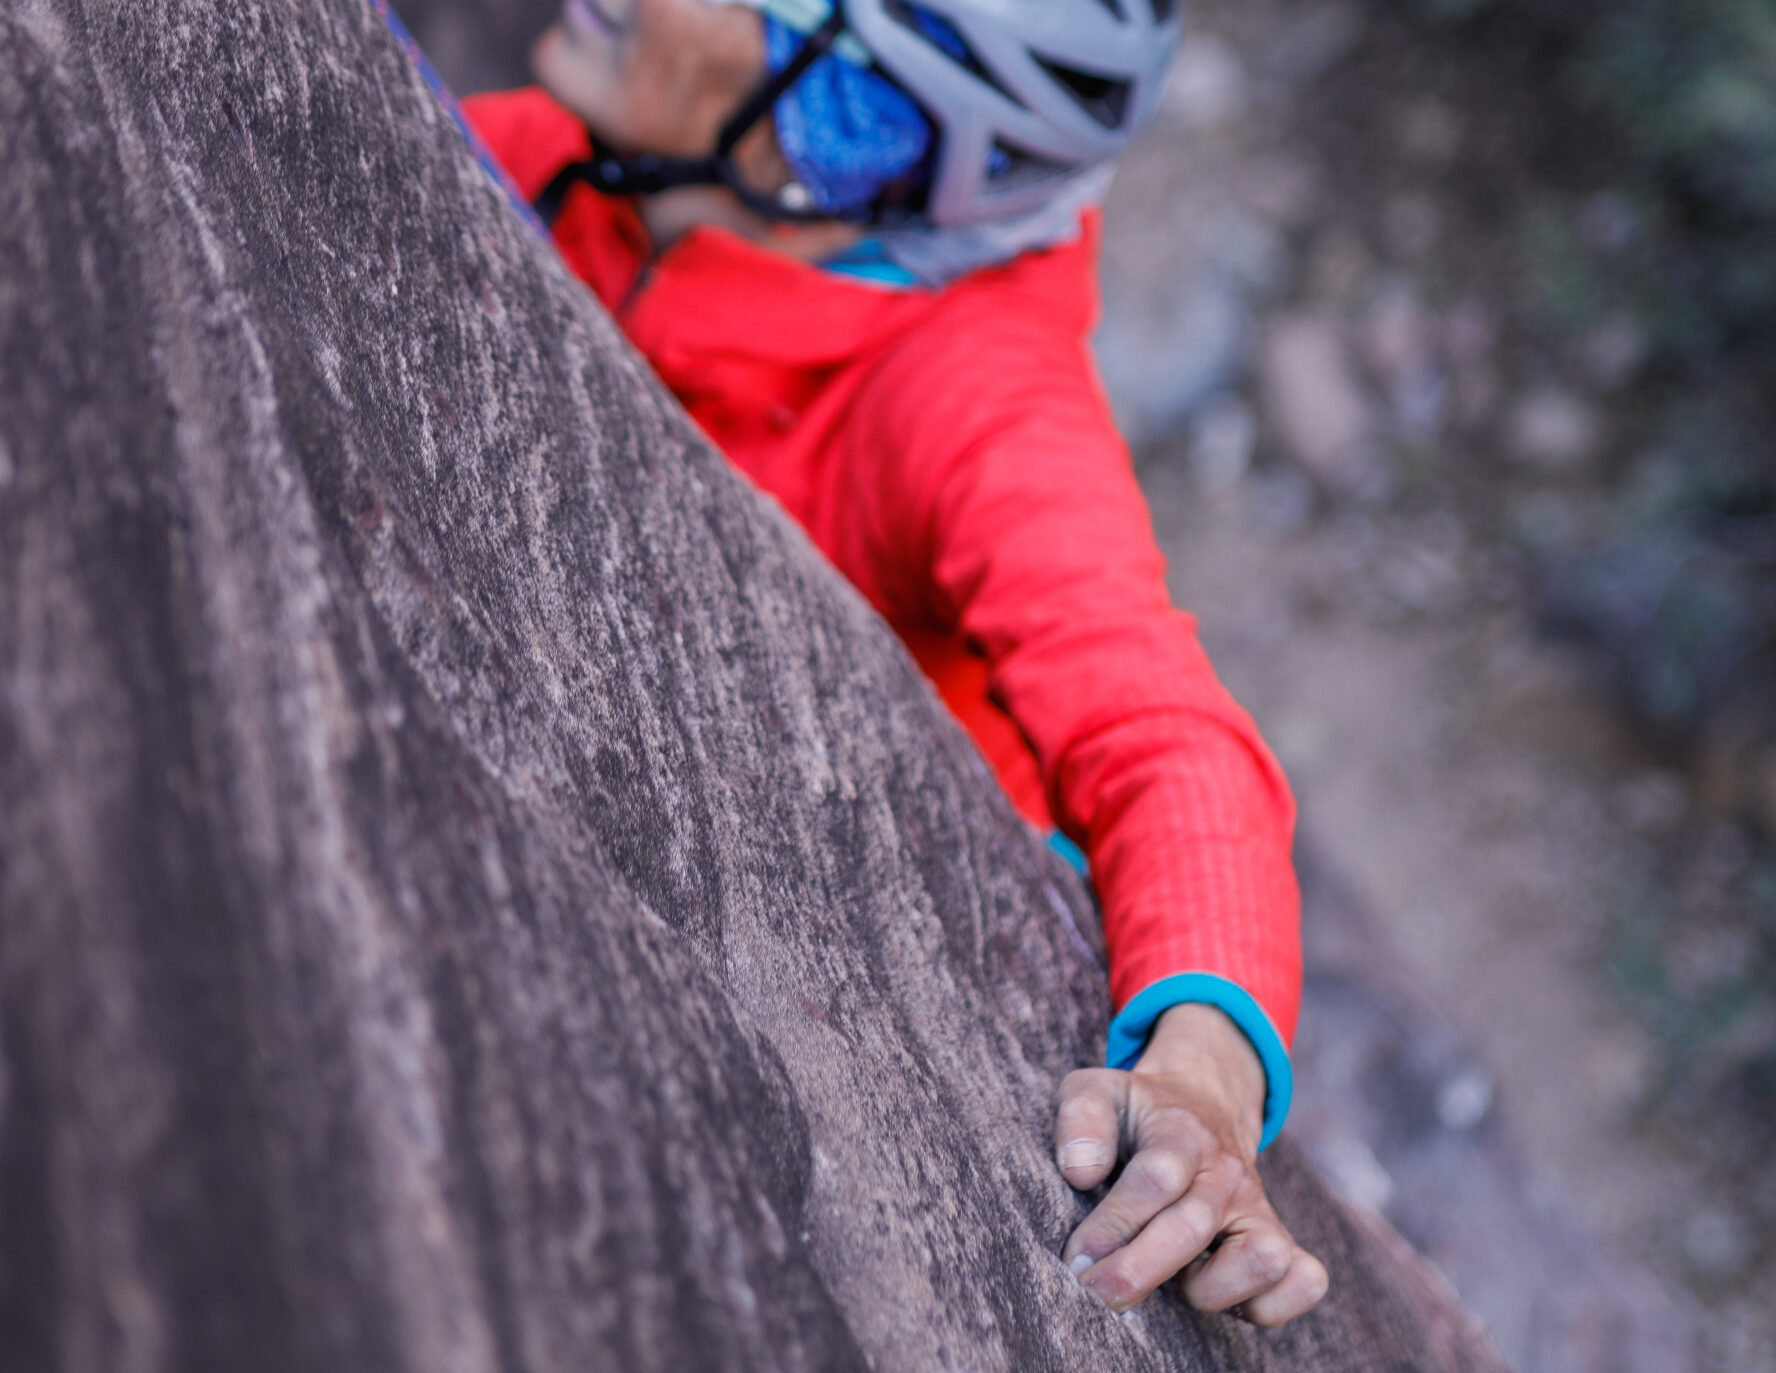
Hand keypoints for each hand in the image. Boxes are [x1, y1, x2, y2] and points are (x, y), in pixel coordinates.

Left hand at [1056, 1003, 1327, 1325]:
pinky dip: (1265, 1305)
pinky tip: (1214, 1292)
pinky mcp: (1282, 1240)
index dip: (1112, 1225)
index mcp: (1181, 1131)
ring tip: (1170, 1284)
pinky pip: (1303, 1284)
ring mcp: (1259, 1207)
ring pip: (1265, 1258)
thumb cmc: (1138, 1113)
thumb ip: (1080, 1120)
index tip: (1076, 1257)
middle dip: (1135, 1271)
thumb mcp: (1096, 1092)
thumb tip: (1080, 1171)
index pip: (1157, 1178)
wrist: (1202, 1104)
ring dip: (1209, 1289)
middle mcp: (1227, 1171)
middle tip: (1095, 1292)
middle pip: (1194, 1227)